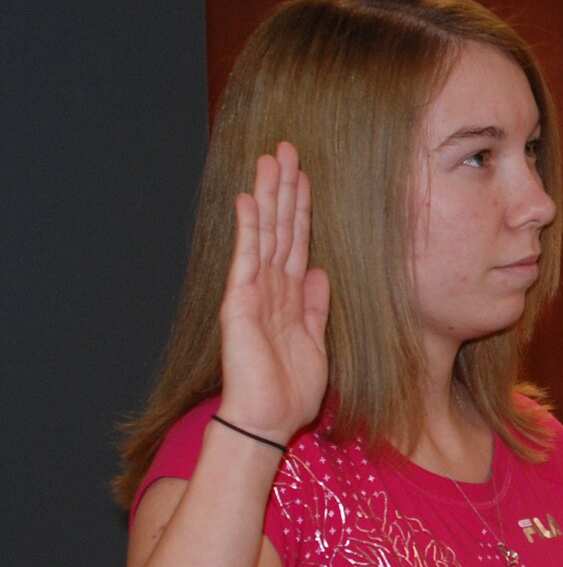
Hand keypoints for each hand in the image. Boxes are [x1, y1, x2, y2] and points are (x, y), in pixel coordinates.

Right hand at [215, 142, 329, 444]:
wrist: (269, 419)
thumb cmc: (291, 388)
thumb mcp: (316, 341)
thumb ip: (316, 305)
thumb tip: (320, 272)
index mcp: (290, 294)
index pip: (297, 240)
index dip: (301, 207)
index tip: (305, 174)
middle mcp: (269, 286)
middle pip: (278, 226)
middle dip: (283, 187)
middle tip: (286, 147)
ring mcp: (252, 291)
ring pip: (263, 232)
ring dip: (267, 194)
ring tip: (270, 158)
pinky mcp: (239, 302)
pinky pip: (246, 258)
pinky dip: (247, 228)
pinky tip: (248, 200)